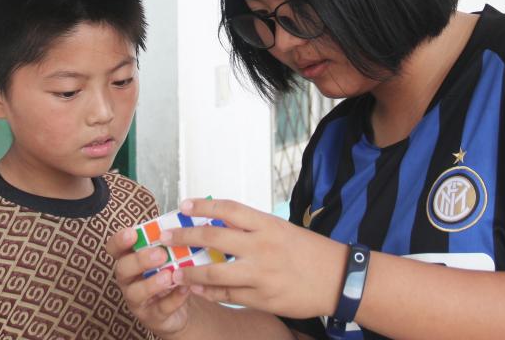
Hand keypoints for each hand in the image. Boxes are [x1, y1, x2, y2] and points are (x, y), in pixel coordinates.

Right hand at [106, 227, 192, 335]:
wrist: (180, 308)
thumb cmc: (170, 273)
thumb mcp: (168, 256)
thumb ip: (168, 242)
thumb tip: (181, 224)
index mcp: (129, 259)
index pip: (114, 248)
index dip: (119, 241)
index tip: (132, 233)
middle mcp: (128, 279)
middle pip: (123, 269)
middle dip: (140, 260)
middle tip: (160, 254)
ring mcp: (138, 300)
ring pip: (136, 293)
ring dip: (152, 284)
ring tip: (168, 276)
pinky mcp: (152, 317)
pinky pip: (160, 309)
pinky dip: (173, 299)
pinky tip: (185, 289)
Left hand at [163, 198, 346, 318]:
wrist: (339, 279)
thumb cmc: (309, 251)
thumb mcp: (282, 230)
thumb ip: (252, 228)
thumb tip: (218, 225)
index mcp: (267, 225)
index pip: (228, 209)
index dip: (202, 206)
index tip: (183, 205)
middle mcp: (261, 247)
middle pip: (212, 239)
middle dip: (183, 237)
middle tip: (166, 237)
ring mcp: (260, 275)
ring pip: (212, 273)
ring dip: (188, 272)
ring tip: (174, 271)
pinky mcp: (262, 298)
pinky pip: (227, 295)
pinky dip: (209, 292)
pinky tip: (197, 289)